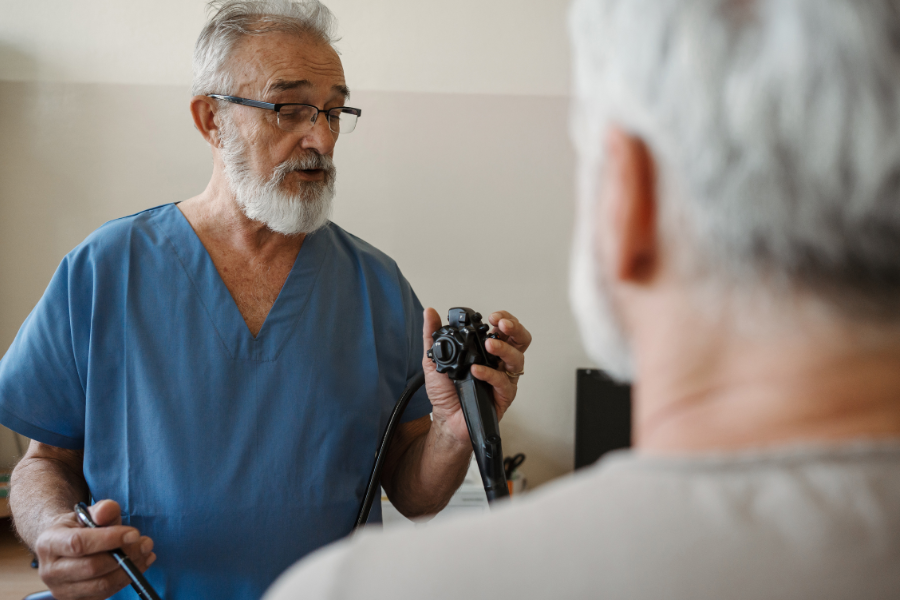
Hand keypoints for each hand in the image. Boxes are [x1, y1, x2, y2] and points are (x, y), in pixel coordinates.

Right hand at [34, 499, 155, 599]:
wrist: (63, 546)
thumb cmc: (79, 527)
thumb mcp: (88, 513)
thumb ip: (102, 509)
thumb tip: (109, 510)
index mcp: (48, 543)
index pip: (78, 543)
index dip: (109, 539)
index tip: (134, 533)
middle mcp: (49, 570)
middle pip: (91, 568)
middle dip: (125, 555)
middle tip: (146, 543)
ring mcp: (60, 590)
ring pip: (101, 585)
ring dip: (130, 569)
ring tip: (146, 553)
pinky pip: (105, 594)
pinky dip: (126, 580)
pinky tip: (139, 564)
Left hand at [422, 308, 532, 444]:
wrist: (445, 418)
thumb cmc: (445, 391)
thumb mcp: (434, 359)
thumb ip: (433, 335)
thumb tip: (429, 312)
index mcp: (487, 351)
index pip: (504, 329)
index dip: (504, 319)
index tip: (492, 316)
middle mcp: (499, 362)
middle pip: (520, 340)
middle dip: (514, 328)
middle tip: (501, 324)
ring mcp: (504, 379)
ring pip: (517, 359)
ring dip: (504, 348)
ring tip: (489, 345)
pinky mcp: (503, 396)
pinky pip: (503, 382)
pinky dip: (490, 374)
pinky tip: (477, 370)